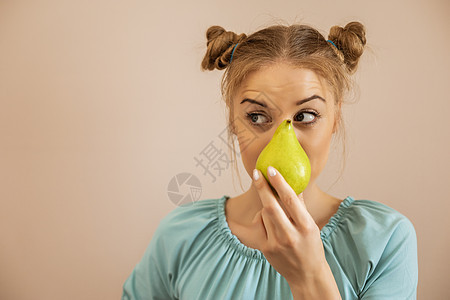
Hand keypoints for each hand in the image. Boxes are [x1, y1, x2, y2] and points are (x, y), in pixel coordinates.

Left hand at [252, 166, 340, 298]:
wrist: (306, 275)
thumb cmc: (311, 246)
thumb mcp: (312, 226)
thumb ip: (301, 206)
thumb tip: (293, 182)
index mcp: (306, 227)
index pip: (290, 200)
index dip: (279, 183)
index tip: (271, 169)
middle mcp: (290, 235)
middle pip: (271, 206)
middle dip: (262, 187)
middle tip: (256, 172)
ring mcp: (276, 243)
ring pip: (264, 214)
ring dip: (266, 204)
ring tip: (273, 206)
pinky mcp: (265, 249)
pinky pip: (260, 225)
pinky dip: (262, 218)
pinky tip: (269, 221)